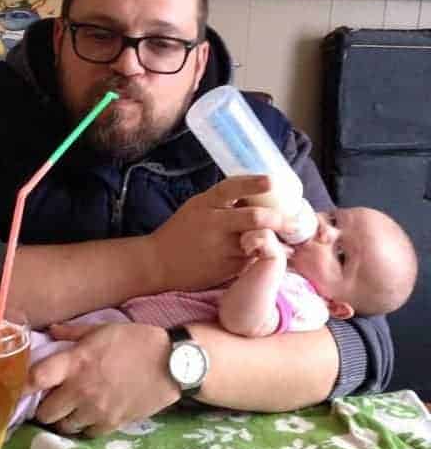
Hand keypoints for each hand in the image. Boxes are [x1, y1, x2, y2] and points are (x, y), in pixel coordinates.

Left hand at [27, 322, 179, 436]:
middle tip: (50, 401)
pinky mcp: (112, 424)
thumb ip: (73, 333)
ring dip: (64, 420)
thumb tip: (52, 331)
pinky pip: (87, 434)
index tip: (17, 389)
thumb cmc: (136, 341)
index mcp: (76, 362)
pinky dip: (85, 427)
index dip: (22, 385)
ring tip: (70, 411)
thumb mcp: (103, 329)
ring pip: (65, 427)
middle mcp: (81, 389)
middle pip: (45, 412)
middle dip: (44, 408)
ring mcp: (96, 410)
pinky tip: (90, 416)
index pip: (37, 378)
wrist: (171, 364)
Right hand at [148, 176, 289, 291]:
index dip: (253, 183)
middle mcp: (213, 223)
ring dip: (274, 240)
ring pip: (255, 240)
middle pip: (252, 217)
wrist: (156, 263)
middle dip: (277, 219)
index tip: (272, 181)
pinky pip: (250, 259)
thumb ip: (221, 201)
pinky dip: (261, 255)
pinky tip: (271, 255)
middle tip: (291, 221)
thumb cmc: (179, 232)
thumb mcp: (196, 208)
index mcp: (205, 204)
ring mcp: (219, 247)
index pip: (231, 188)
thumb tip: (254, 193)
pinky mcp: (224, 268)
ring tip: (287, 240)